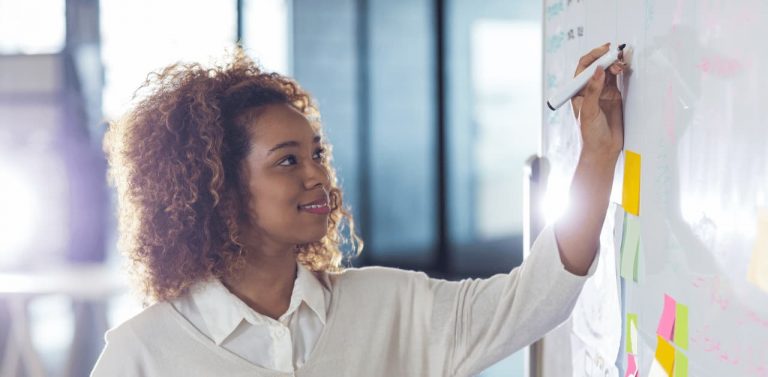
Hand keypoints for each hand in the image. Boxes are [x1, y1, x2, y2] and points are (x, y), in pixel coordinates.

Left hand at [570, 43, 626, 157]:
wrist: (602, 150)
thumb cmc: (589, 135)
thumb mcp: (588, 112)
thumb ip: (593, 91)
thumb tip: (597, 71)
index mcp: (577, 92)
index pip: (583, 68)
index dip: (593, 57)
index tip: (604, 51)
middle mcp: (589, 90)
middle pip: (597, 67)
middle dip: (606, 58)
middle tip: (616, 55)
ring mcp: (602, 92)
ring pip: (608, 71)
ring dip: (614, 64)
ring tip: (621, 65)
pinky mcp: (614, 96)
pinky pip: (617, 79)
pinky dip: (621, 72)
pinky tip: (624, 68)